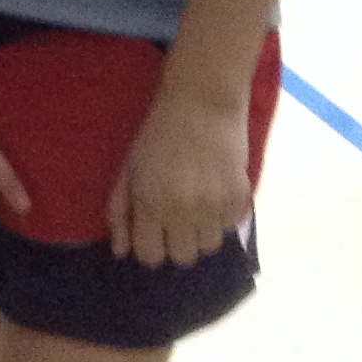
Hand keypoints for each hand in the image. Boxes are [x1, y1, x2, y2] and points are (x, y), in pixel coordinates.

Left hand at [106, 86, 251, 266]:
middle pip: (183, 258)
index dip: (149, 248)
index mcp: (151, 202)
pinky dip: (220, 217)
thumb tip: (120, 251)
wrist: (202, 103)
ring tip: (193, 204)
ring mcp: (216, 206)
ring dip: (199, 232)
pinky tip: (212, 192)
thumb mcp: (128, 168)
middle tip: (172, 218)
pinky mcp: (241, 199)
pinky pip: (230, 227)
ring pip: (209, 247)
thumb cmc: (157, 134)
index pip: (150, 256)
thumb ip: (120, 211)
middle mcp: (185, 211)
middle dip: (175, 242)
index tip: (150, 233)